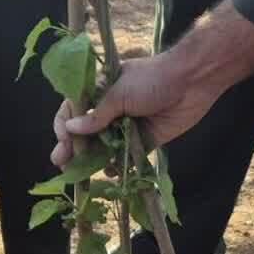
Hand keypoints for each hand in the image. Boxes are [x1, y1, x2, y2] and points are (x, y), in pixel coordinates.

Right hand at [50, 51, 220, 168]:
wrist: (192, 82)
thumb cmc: (152, 79)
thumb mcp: (119, 94)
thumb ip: (96, 116)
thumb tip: (70, 129)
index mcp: (99, 91)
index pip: (73, 109)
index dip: (65, 125)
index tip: (63, 140)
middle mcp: (109, 110)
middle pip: (85, 131)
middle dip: (72, 147)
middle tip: (60, 162)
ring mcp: (126, 126)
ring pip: (103, 146)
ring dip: (92, 159)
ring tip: (79, 174)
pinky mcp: (143, 140)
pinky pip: (125, 156)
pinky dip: (117, 166)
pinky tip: (110, 173)